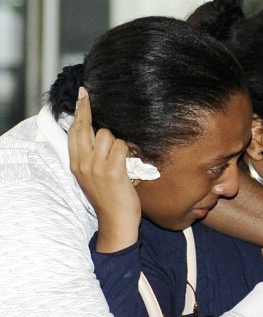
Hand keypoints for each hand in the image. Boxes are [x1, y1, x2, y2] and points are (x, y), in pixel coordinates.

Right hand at [68, 87, 140, 251]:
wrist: (116, 222)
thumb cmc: (111, 198)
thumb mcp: (94, 177)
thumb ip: (95, 157)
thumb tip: (105, 135)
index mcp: (76, 164)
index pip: (74, 131)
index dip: (80, 111)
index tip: (82, 94)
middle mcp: (83, 163)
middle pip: (88, 127)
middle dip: (92, 111)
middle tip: (92, 97)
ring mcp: (97, 166)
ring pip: (109, 135)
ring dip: (121, 141)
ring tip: (125, 157)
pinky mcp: (113, 171)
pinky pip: (123, 147)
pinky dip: (132, 151)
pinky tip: (134, 162)